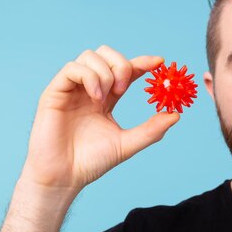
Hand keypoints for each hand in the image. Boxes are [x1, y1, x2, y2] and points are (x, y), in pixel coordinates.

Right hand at [20, 45, 179, 190]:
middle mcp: (90, 89)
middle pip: (106, 54)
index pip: (126, 71)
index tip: (160, 63)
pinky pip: (72, 68)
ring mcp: (72, 89)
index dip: (142, 62)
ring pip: (90, 56)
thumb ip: (151, 130)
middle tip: (125, 88)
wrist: (65, 177)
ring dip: (105, 72)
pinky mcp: (55, 92)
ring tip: (105, 97)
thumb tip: (175, 115)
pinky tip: (95, 97)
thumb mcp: (127, 144)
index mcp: (106, 99)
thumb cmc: (91, 162)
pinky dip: (89, 77)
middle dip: (121, 64)